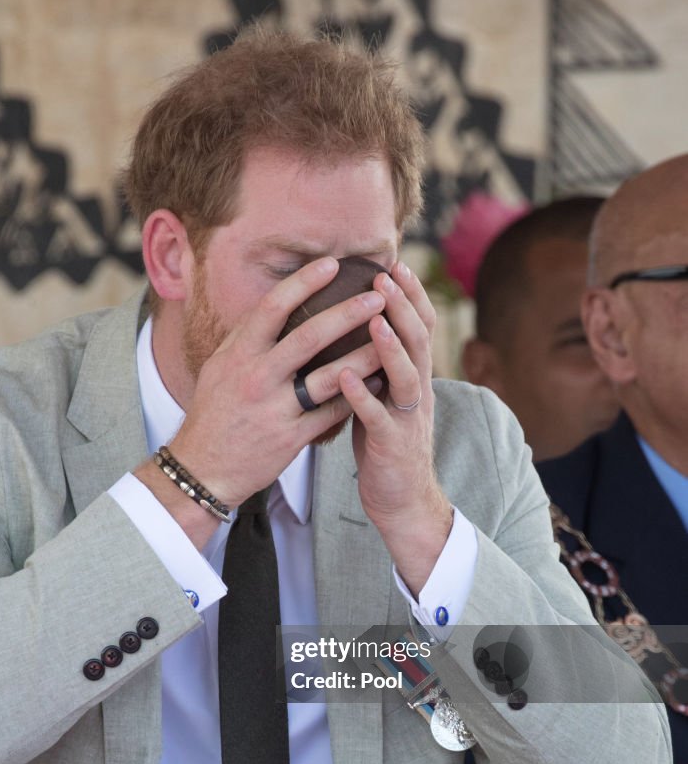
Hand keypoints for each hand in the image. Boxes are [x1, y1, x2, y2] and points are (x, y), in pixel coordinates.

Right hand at [157, 257, 386, 508]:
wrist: (203, 468)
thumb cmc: (212, 413)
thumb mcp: (219, 369)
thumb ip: (245, 338)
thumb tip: (270, 306)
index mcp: (239, 354)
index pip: (273, 307)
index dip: (303, 282)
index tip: (332, 263)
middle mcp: (257, 377)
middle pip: (309, 336)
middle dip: (347, 312)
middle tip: (378, 295)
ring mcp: (275, 409)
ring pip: (329, 377)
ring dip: (364, 356)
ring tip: (392, 339)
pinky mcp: (291, 438)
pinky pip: (332, 413)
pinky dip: (357, 396)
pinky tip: (380, 382)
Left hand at [339, 261, 452, 595]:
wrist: (402, 500)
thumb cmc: (385, 446)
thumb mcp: (383, 398)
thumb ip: (377, 367)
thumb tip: (359, 330)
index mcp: (413, 379)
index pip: (418, 327)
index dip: (409, 295)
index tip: (391, 262)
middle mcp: (417, 393)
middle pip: (418, 341)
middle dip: (403, 306)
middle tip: (385, 275)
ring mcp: (408, 419)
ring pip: (407, 376)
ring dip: (390, 346)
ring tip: (374, 318)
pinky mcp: (392, 446)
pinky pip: (378, 417)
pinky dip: (363, 396)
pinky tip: (346, 377)